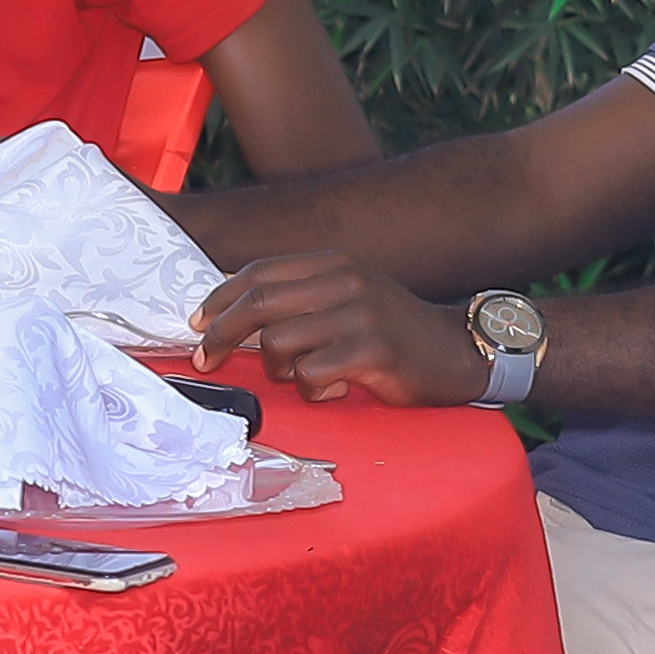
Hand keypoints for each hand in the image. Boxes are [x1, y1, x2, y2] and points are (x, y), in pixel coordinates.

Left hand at [194, 252, 489, 408]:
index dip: (219, 299)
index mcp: (331, 262)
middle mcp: (343, 279)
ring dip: (280, 370)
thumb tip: (231, 313)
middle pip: (257, 304)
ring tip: (306, 376)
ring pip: (279, 344)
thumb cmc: (391, 332)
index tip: (197, 323)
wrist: (457, 350)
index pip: (257, 272)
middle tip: (205, 360)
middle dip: (220, 335)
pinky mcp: (371, 349)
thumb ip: (299, 297)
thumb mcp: (346, 297)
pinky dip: (315, 390)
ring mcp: (358, 312)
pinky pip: (312, 374)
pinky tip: (338, 388)